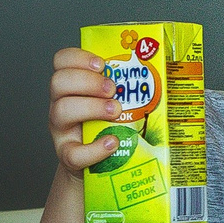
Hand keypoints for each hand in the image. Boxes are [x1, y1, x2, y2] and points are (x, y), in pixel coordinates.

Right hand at [47, 47, 126, 173]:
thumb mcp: (110, 102)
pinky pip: (74, 153)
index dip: (78, 58)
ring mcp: (62, 131)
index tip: (102, 64)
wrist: (95, 165)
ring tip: (116, 111)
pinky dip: (95, 148)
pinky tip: (112, 142)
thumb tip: (164, 72)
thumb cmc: (106, 127)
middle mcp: (61, 104)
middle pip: (59, 82)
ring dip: (92, 107)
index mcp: (71, 86)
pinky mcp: (68, 156)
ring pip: (61, 111)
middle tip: (113, 89)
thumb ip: (124, 86)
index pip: (61, 60)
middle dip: (89, 81)